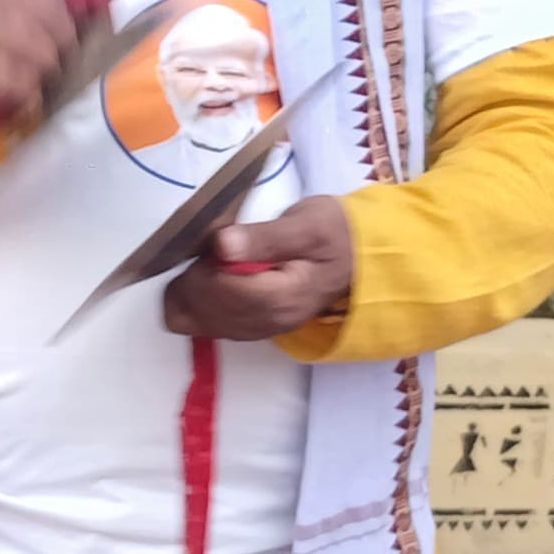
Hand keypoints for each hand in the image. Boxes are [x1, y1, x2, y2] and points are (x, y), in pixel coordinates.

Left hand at [162, 192, 355, 339]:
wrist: (361, 255)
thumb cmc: (338, 233)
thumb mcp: (307, 224)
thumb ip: (264, 237)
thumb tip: (221, 244)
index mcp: (283, 298)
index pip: (222, 292)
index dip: (205, 267)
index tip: (212, 240)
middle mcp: (270, 322)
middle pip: (206, 312)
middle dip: (194, 279)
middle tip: (209, 247)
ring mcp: (262, 329)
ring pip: (201, 324)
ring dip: (192, 292)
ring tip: (208, 261)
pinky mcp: (256, 327)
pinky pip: (212, 325)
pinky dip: (199, 303)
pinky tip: (207, 279)